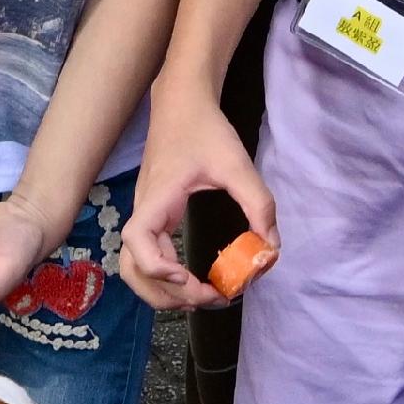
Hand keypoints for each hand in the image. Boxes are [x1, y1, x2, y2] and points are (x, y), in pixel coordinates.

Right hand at [122, 97, 272, 311]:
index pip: (137, 240)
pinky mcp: (153, 216)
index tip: (186, 276)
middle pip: (133, 268)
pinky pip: (148, 256)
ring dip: (162, 292)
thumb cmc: (205, 130)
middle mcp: (144, 211)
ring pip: (135, 268)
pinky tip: (193, 280)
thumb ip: (257, 204)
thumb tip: (271, 248)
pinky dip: (165, 278)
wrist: (182, 104)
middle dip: (166, 294)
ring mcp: (145, 216)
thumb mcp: (236, 164)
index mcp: (157, 199)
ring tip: (201, 296)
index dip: (156, 266)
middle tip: (210, 298)